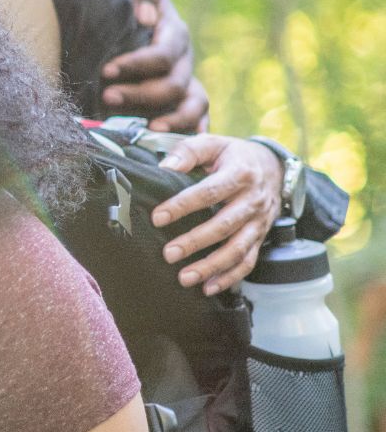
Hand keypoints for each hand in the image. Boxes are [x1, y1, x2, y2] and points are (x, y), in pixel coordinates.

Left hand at [102, 0, 206, 130]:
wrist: (123, 11)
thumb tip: (146, 16)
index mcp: (173, 32)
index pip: (163, 53)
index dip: (137, 63)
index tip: (105, 70)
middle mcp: (184, 59)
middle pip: (173, 84)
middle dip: (140, 94)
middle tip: (106, 97)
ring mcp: (187, 80)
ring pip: (191, 105)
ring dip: (167, 119)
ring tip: (144, 130)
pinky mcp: (184, 99)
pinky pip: (198, 119)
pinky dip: (190, 132)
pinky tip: (176, 146)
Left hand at [152, 135, 281, 293]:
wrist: (274, 166)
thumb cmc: (234, 155)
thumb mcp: (214, 143)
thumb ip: (189, 151)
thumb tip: (165, 166)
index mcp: (240, 174)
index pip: (209, 192)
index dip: (183, 205)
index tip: (158, 218)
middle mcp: (253, 201)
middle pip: (224, 225)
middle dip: (195, 242)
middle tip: (168, 254)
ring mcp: (259, 222)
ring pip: (238, 248)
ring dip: (211, 266)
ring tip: (185, 277)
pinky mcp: (260, 237)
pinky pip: (248, 261)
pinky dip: (230, 277)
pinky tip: (209, 288)